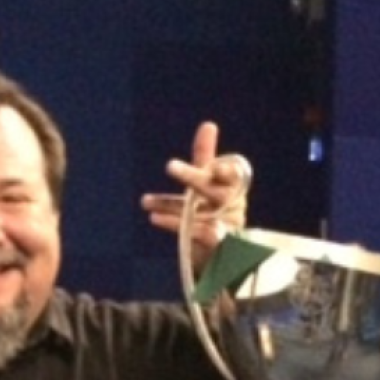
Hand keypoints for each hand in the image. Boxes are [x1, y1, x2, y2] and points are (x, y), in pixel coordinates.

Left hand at [140, 121, 248, 267]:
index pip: (234, 176)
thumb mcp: (207, 183)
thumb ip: (206, 155)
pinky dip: (173, 224)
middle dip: (193, 178)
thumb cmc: (211, 212)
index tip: (214, 168)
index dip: (226, 172)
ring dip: (171, 205)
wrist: (217, 256)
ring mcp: (226, 228)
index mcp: (234, 189)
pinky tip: (154, 218)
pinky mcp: (215, 247)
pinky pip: (194, 233)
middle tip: (170, 166)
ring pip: (200, 213)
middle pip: (214, 191)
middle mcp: (233, 207)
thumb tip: (208, 124)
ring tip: (146, 201)